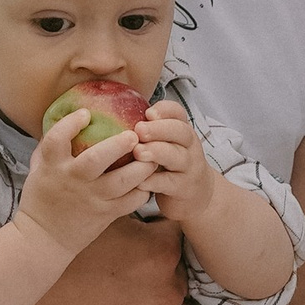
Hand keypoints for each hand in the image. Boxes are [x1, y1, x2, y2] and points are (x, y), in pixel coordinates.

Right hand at [0, 212, 208, 304]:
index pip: (175, 239)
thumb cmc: (56, 267)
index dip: (159, 239)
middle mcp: (166, 292)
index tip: (146, 242)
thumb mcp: (94, 227)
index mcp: (159, 254)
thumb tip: (146, 211)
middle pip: (176, 278)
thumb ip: (130, 219)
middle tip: (127, 276)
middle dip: (158, 276)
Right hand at [15, 105, 157, 261]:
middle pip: (95, 159)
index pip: (56, 139)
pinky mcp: (105, 215)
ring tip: (152, 156)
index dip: (70, 124)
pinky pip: (130, 202)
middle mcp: (72, 181)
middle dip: (117, 145)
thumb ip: (50, 146)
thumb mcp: (37, 169)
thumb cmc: (41, 199)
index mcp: (52, 166)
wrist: (44, 239)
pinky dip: (143, 191)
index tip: (85, 113)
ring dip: (141, 168)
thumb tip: (65, 117)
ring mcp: (90, 199)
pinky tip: (149, 181)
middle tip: (134, 135)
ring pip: (121, 182)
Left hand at [133, 96, 214, 223]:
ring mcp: (189, 167)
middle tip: (139, 130)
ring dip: (157, 152)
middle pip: (180, 131)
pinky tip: (139, 181)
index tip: (148, 112)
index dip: (164, 110)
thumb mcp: (165, 143)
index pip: (178, 113)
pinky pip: (170, 183)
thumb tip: (106, 114)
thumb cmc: (170, 163)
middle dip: (159, 129)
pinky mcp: (183, 188)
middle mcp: (189, 146)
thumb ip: (146, 130)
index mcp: (182, 130)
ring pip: (177, 157)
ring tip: (138, 152)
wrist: (197, 194)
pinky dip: (155, 181)